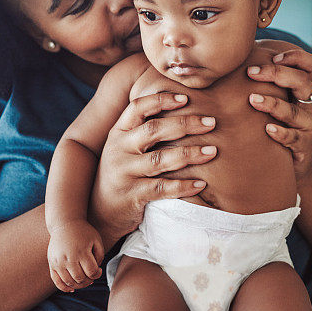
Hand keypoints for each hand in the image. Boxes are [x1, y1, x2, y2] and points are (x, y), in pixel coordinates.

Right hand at [47, 220, 103, 291]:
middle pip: (80, 279)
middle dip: (89, 281)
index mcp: (81, 252)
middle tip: (92, 276)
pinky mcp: (51, 264)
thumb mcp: (96, 240)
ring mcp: (58, 262)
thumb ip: (100, 256)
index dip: (97, 274)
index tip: (99, 270)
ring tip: (84, 280)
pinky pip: (56, 281)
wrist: (65, 224)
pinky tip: (72, 288)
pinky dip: (64, 288)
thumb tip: (95, 272)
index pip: (91, 272)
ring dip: (79, 285)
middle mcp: (68, 258)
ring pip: (69, 282)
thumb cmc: (84, 232)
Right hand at [89, 92, 217, 247]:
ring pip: (160, 159)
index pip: (138, 108)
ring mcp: (123, 172)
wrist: (99, 212)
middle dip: (185, 124)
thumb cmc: (122, 173)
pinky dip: (183, 186)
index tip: (186, 98)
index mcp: (118, 132)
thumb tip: (184, 108)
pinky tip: (201, 183)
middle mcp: (118, 149)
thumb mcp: (125, 148)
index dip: (161, 100)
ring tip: (212, 151)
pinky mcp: (131, 195)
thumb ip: (144, 130)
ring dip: (189, 154)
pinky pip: (161, 189)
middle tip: (212, 122)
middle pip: (153, 130)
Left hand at [247, 45, 311, 179]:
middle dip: (277, 74)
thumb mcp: (274, 100)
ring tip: (253, 100)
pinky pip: (294, 139)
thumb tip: (241, 51)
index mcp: (306, 90)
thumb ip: (263, 78)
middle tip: (251, 72)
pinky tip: (267, 129)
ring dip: (273, 104)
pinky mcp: (307, 147)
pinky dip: (281, 133)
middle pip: (303, 82)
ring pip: (295, 111)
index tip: (272, 56)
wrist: (289, 164)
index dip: (295, 57)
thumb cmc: (275, 124)